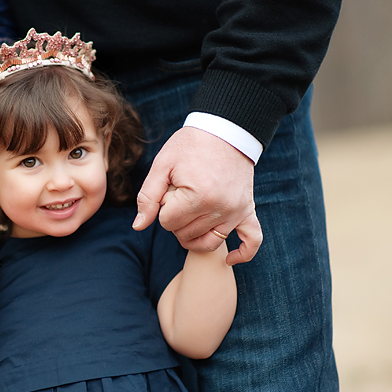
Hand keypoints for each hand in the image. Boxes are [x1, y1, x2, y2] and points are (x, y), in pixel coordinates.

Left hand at [133, 127, 262, 264]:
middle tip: (179, 196)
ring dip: (194, 235)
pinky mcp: (248, 210)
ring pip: (209, 243)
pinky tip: (228, 261)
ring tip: (189, 216)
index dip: (162, 208)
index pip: (167, 223)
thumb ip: (148, 197)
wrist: (225, 130)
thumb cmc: (189, 146)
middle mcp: (221, 208)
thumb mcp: (162, 165)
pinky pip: (253, 240)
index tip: (169, 189)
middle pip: (185, 234)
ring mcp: (237, 211)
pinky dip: (243, 254)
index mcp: (198, 197)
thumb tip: (138, 226)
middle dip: (175, 219)